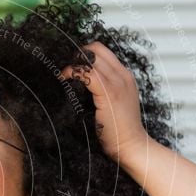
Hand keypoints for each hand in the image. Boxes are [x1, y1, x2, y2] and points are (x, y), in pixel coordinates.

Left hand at [60, 41, 149, 161]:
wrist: (132, 146)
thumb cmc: (119, 132)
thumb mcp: (112, 104)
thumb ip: (100, 91)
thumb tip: (78, 84)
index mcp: (124, 76)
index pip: (101, 51)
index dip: (82, 54)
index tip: (69, 67)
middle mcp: (122, 75)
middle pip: (95, 49)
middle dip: (75, 56)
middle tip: (64, 70)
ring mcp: (117, 83)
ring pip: (91, 57)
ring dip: (72, 63)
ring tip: (63, 76)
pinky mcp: (109, 93)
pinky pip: (86, 72)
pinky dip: (71, 72)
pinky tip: (64, 81)